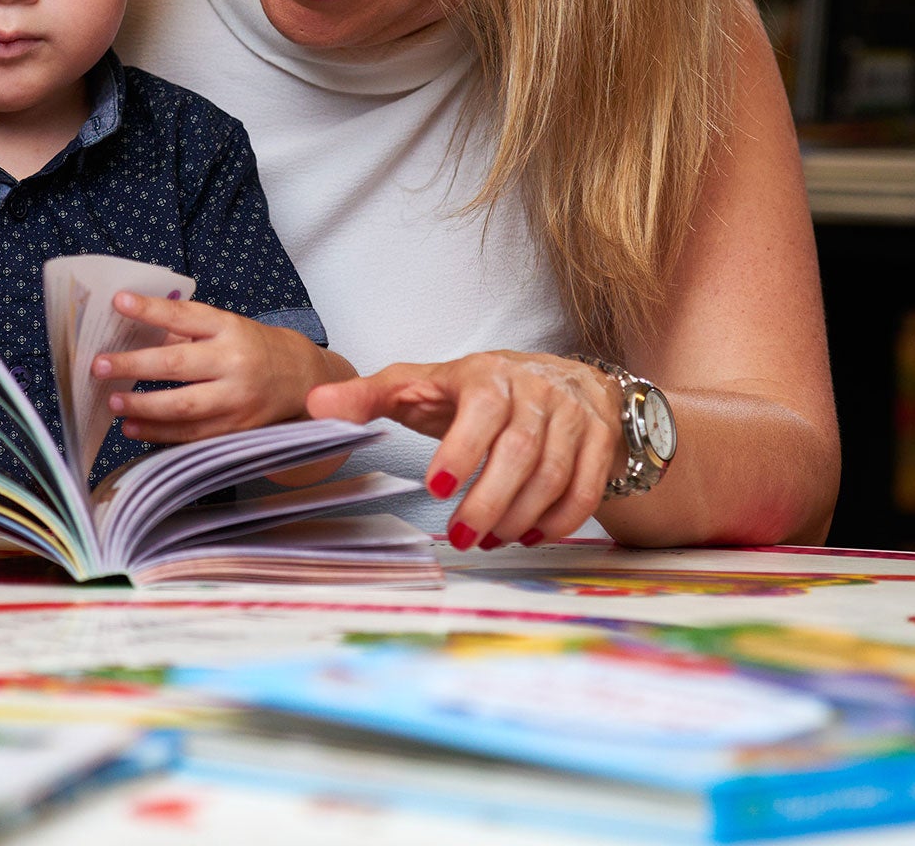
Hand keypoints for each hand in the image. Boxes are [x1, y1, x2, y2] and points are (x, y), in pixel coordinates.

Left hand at [93, 292, 337, 443]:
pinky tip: (133, 427)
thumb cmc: (252, 348)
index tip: (119, 302)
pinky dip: (158, 433)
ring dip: (143, 406)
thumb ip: (184, 331)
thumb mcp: (225, 328)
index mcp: (229, 328)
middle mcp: (234, 362)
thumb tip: (131, 334)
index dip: (150, 310)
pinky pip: (191, 435)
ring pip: (183, 407)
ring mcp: (236, 399)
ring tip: (113, 401)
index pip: (184, 316)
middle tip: (99, 365)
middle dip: (133, 365)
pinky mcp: (236, 429)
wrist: (300, 378)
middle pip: (177, 364)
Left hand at [307, 351, 622, 549]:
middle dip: (489, 501)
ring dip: (521, 516)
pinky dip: (560, 519)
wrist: (563, 378)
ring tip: (490, 540)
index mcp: (486, 375)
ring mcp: (573, 415)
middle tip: (462, 538)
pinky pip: (587, 486)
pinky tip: (531, 536)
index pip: (481, 410)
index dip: (461, 450)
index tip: (436, 489)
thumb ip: (368, 396)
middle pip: (520, 452)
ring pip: (553, 474)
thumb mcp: (420, 385)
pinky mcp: (600, 439)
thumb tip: (314, 406)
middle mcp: (536, 390)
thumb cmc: (480, 389)